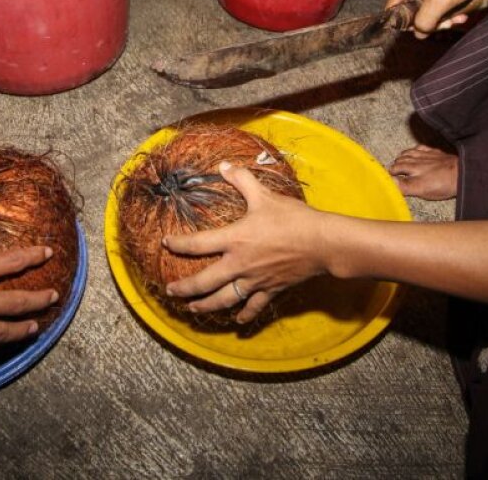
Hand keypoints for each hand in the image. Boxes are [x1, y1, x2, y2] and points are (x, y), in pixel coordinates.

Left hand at [163, 162, 330, 322]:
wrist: (322, 243)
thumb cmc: (293, 218)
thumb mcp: (265, 196)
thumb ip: (242, 180)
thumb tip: (223, 166)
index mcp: (235, 239)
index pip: (197, 244)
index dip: (178, 244)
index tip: (166, 243)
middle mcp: (239, 264)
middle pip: (204, 282)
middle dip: (184, 288)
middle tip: (170, 291)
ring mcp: (254, 280)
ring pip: (224, 300)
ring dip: (206, 305)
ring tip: (193, 308)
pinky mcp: (270, 290)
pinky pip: (253, 307)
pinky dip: (244, 315)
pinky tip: (237, 321)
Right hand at [387, 0, 487, 37]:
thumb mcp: (440, 3)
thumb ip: (424, 21)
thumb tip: (419, 34)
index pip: (392, 12)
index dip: (404, 25)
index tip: (424, 28)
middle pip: (410, 13)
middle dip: (429, 22)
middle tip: (448, 24)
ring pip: (426, 10)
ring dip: (442, 19)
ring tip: (459, 19)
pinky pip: (436, 3)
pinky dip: (447, 10)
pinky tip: (462, 14)